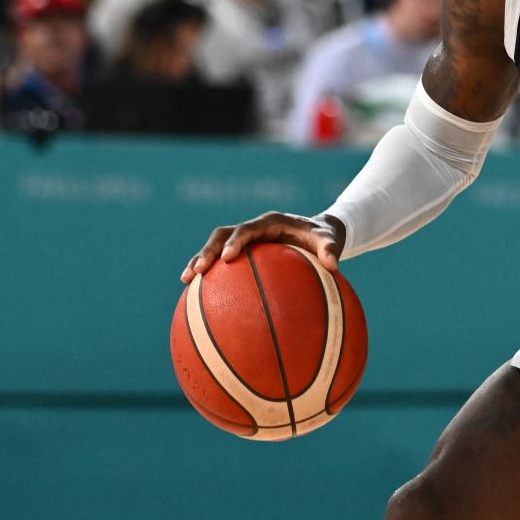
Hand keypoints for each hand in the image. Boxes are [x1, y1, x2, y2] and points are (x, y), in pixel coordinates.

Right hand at [181, 211, 343, 283]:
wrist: (317, 233)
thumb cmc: (322, 237)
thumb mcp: (330, 239)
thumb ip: (330, 248)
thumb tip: (334, 265)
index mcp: (270, 222)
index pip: (248, 228)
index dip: (236, 240)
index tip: (228, 257)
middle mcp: (253, 229)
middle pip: (222, 235)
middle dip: (208, 251)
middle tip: (197, 270)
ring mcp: (245, 240)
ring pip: (215, 247)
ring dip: (199, 260)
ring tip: (185, 280)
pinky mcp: (242, 253)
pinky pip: (221, 262)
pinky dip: (208, 275)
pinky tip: (197, 297)